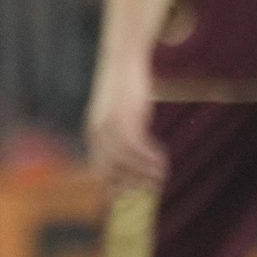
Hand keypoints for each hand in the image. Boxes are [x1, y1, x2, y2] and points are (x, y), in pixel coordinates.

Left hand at [84, 53, 165, 190]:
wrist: (122, 62)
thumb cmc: (123, 89)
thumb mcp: (116, 114)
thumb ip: (117, 133)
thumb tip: (130, 155)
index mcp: (93, 133)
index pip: (99, 169)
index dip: (114, 185)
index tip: (132, 194)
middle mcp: (98, 133)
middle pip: (110, 171)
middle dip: (130, 184)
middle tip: (151, 188)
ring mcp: (110, 126)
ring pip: (125, 162)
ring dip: (146, 172)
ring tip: (162, 174)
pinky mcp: (125, 119)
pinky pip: (138, 149)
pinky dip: (152, 158)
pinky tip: (163, 158)